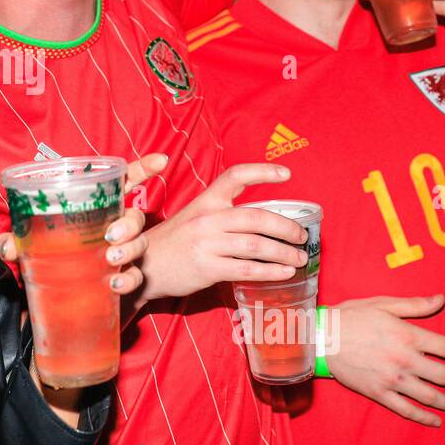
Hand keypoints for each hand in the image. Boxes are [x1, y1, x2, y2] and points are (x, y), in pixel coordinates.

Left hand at [0, 152, 164, 296]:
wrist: (65, 296)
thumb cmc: (54, 258)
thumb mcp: (33, 246)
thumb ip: (18, 242)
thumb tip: (6, 245)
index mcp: (99, 209)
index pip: (125, 184)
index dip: (143, 170)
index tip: (161, 160)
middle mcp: (115, 227)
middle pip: (135, 216)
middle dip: (129, 223)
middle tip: (110, 235)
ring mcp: (123, 252)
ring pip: (140, 243)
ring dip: (130, 249)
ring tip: (112, 259)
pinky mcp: (126, 278)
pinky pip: (136, 277)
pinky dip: (129, 281)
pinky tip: (117, 285)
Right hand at [139, 162, 308, 303]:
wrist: (142, 266)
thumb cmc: (173, 243)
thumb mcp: (192, 218)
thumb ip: (221, 214)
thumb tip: (260, 219)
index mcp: (205, 201)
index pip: (236, 176)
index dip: (263, 171)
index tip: (287, 174)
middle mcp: (207, 218)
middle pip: (257, 216)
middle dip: (287, 227)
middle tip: (303, 236)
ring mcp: (207, 243)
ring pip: (257, 244)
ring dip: (285, 252)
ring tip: (299, 258)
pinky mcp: (207, 267)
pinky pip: (247, 269)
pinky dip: (271, 271)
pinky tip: (284, 272)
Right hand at [324, 294, 444, 426]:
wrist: (321, 338)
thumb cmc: (351, 317)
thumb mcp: (383, 304)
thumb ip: (414, 305)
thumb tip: (441, 300)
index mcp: (408, 335)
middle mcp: (405, 360)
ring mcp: (393, 379)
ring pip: (430, 396)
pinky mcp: (379, 392)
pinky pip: (406, 408)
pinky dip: (424, 417)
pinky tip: (436, 420)